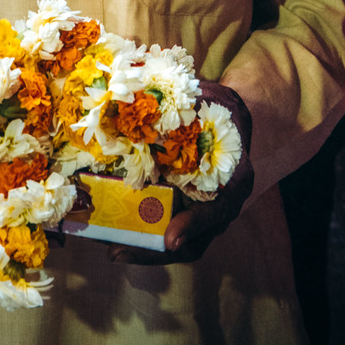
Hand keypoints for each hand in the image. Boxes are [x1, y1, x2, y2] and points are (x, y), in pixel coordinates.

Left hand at [107, 81, 253, 265]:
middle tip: (118, 251)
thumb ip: (182, 108)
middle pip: (192, 241)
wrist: (231, 116)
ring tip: (110, 247)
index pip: (216, 211)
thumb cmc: (218, 108)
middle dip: (154, 250)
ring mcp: (204, 212)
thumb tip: (137, 93)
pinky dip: (141, 233)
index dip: (193, 226)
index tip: (170, 239)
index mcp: (234, 180)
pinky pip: (166, 229)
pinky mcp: (187, 210)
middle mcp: (221, 204)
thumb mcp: (208, 106)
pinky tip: (113, 231)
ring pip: (178, 243)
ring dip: (143, 247)